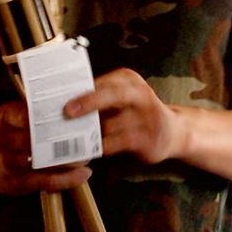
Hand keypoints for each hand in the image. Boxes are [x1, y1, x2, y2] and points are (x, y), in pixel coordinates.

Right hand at [0, 100, 90, 194]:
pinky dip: (68, 179)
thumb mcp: (16, 117)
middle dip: (65, 137)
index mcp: (5, 116)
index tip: (76, 113)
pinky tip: (84, 174)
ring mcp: (9, 162)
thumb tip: (76, 106)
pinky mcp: (18, 182)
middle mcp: (4, 138)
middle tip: (87, 136)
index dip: (53, 114)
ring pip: (44, 161)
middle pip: (37, 138)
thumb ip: (38, 111)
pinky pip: (47, 181)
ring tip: (88, 156)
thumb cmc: (13, 136)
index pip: (29, 113)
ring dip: (70, 160)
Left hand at [64, 68, 182, 162]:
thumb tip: (62, 104)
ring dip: (88, 134)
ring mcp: (146, 116)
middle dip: (88, 102)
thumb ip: (99, 98)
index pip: (102, 82)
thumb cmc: (137, 114)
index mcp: (129, 80)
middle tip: (66, 111)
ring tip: (68, 139)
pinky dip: (100, 148)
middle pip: (112, 95)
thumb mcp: (123, 98)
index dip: (80, 90)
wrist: (173, 132)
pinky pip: (117, 143)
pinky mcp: (147, 138)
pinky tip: (88, 152)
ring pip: (110, 124)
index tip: (58, 97)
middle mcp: (140, 94)